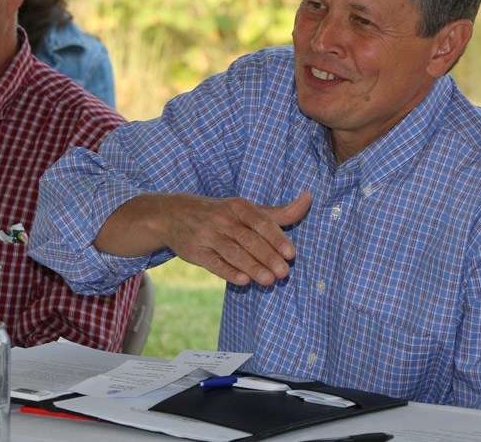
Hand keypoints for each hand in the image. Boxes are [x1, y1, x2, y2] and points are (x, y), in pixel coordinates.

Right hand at [96, 191, 311, 285]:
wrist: (173, 214)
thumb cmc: (220, 214)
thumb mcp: (246, 210)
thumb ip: (278, 212)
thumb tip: (308, 199)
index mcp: (238, 207)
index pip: (260, 222)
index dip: (276, 238)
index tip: (291, 254)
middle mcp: (223, 219)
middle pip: (248, 239)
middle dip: (267, 256)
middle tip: (284, 273)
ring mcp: (207, 235)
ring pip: (232, 252)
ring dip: (251, 267)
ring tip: (268, 281)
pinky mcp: (194, 251)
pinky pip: (212, 263)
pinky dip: (227, 271)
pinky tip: (242, 280)